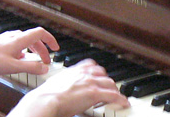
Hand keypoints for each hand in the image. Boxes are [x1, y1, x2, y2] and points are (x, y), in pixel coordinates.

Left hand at [0, 27, 59, 75]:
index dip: (50, 39)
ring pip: (25, 43)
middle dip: (42, 50)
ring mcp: (5, 40)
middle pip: (34, 39)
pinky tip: (18, 61)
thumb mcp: (13, 67)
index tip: (56, 49)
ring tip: (34, 63)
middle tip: (46, 62)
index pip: (40, 33)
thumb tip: (45, 68)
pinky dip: (22, 53)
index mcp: (18, 39)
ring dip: (32, 52)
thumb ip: (31, 67)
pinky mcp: (0, 45)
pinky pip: (16, 46)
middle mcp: (13, 37)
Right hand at [9, 59, 130, 116]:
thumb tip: (61, 90)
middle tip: (109, 89)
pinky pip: (113, 95)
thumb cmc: (45, 97)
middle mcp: (84, 73)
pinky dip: (121, 99)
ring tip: (117, 97)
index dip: (97, 71)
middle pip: (103, 74)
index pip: (91, 65)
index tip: (99, 76)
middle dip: (107, 81)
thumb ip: (62, 84)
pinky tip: (124, 103)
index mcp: (74, 70)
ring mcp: (90, 82)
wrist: (45, 100)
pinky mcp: (95, 93)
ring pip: (110, 83)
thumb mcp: (54, 85)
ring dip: (114, 90)